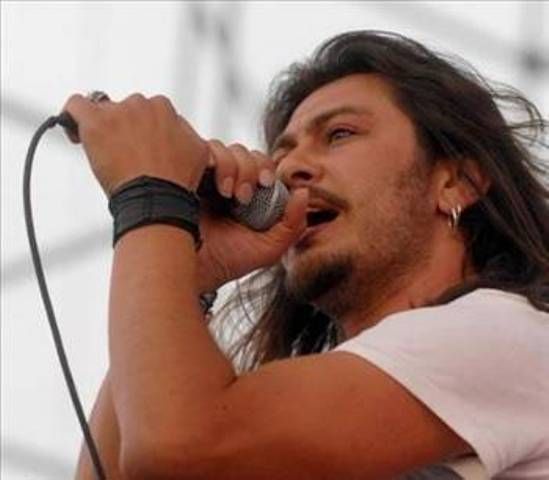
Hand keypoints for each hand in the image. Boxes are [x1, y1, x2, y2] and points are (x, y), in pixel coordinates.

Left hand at [62, 93, 208, 194]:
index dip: (145, 130)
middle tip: (126, 155)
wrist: (158, 198)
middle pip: (125, 110)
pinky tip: (77, 135)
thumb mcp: (198, 152)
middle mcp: (140, 104)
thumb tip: (178, 129)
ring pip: (102, 111)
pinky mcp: (94, 122)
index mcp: (164, 108)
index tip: (142, 147)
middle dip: (126, 129)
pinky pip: (75, 106)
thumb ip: (186, 133)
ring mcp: (117, 112)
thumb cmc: (176, 182)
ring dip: (104, 128)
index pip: (149, 112)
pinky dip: (72, 117)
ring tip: (104, 153)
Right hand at [196, 140, 308, 292]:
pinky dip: (217, 162)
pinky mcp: (185, 173)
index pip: (259, 164)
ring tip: (229, 194)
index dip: (266, 167)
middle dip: (251, 166)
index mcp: (243, 194)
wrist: (193, 269)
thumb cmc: (227, 262)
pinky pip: (205, 150)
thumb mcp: (269, 247)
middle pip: (244, 152)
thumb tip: (303, 192)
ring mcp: (202, 176)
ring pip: (224, 148)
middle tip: (246, 194)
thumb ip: (293, 224)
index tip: (267, 183)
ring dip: (234, 166)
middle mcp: (222, 183)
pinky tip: (218, 187)